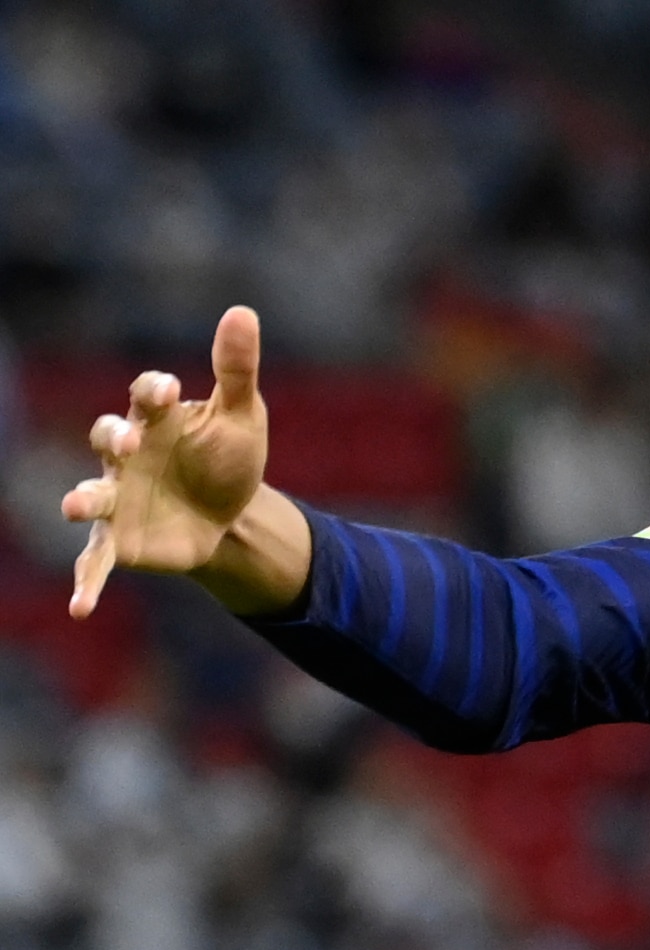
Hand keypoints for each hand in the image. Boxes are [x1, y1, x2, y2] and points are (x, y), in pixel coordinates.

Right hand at [60, 306, 270, 617]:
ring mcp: (119, 498)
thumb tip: (242, 311)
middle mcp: (128, 455)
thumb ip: (235, 368)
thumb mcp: (242, 415)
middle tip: (127, 443)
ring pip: (91, 495)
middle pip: (107, 439)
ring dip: (82, 499)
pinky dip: (86, 583)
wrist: (230, 515)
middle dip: (113, 440)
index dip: (154, 393)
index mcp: (158, 421)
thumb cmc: (229, 456)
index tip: (171, 390)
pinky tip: (80, 607)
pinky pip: (96, 562)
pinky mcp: (121, 540)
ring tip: (77, 507)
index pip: (147, 397)